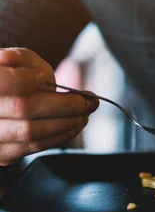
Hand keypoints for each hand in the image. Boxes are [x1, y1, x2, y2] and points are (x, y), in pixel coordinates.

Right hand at [0, 48, 98, 165]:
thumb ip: (22, 58)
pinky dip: (59, 136)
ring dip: (66, 124)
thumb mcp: (18, 60)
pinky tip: (73, 126)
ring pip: (30, 132)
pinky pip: (32, 147)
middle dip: (66, 105)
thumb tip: (33, 75)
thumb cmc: (13, 76)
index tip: (49, 79)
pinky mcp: (2, 153)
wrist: (4, 100)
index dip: (31, 80)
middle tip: (89, 101)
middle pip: (24, 108)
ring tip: (84, 114)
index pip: (8, 81)